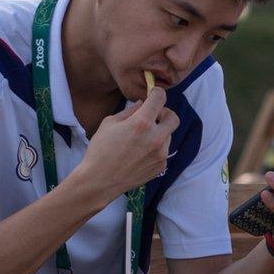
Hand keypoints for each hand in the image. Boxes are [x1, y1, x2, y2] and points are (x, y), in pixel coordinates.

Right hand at [78, 84, 177, 198]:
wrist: (100, 181)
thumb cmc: (100, 150)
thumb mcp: (110, 123)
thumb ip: (130, 111)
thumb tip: (142, 103)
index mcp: (142, 123)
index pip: (160, 99)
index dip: (156, 93)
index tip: (153, 94)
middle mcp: (155, 138)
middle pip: (174, 118)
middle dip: (164, 113)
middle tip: (152, 117)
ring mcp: (160, 154)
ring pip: (168, 135)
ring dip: (159, 132)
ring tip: (140, 139)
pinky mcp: (161, 166)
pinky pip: (163, 150)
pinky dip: (156, 147)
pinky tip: (140, 153)